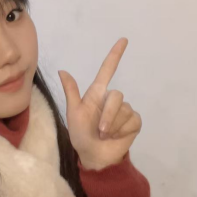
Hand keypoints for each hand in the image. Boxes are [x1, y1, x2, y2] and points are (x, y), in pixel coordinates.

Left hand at [58, 38, 141, 170]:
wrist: (94, 156)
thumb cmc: (81, 134)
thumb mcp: (73, 113)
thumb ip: (71, 92)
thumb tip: (62, 70)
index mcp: (97, 94)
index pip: (108, 70)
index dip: (115, 55)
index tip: (123, 40)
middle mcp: (112, 99)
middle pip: (116, 95)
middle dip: (107, 115)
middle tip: (99, 130)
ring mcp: (124, 110)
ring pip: (123, 109)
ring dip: (113, 126)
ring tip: (105, 135)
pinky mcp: (134, 122)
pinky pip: (132, 120)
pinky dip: (122, 130)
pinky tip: (117, 136)